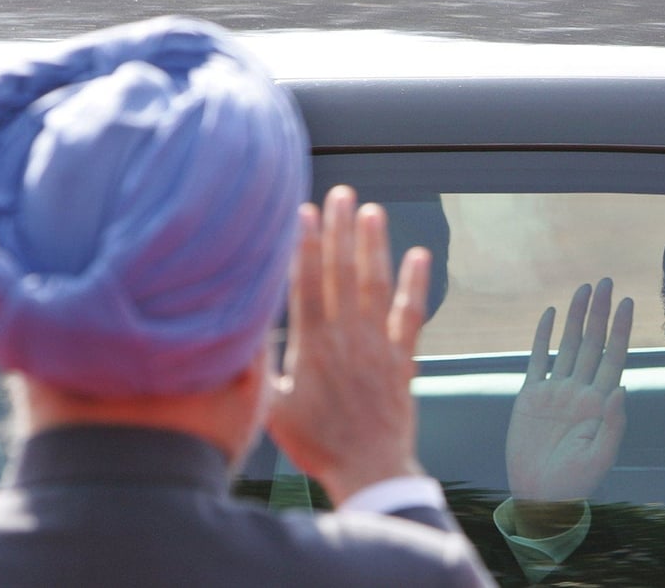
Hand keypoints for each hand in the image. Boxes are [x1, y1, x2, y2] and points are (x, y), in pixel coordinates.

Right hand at [267, 185, 431, 505]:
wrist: (369, 469)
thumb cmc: (318, 443)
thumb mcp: (275, 408)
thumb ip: (263, 367)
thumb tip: (244, 333)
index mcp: (312, 347)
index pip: (307, 284)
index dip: (306, 245)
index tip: (304, 212)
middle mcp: (347, 338)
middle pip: (342, 274)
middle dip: (340, 231)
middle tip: (340, 195)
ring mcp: (378, 345)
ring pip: (376, 285)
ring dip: (374, 246)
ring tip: (372, 211)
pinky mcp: (403, 358)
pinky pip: (411, 315)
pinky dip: (416, 285)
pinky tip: (419, 256)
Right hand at [506, 278, 632, 503]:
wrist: (539, 496)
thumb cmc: (574, 483)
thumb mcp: (600, 458)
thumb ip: (612, 424)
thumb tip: (621, 388)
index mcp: (599, 404)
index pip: (613, 357)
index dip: (619, 329)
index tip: (626, 303)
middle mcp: (579, 391)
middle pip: (592, 343)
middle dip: (599, 313)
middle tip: (606, 282)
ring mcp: (555, 391)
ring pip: (567, 345)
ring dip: (575, 317)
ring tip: (583, 290)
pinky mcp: (531, 397)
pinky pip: (538, 360)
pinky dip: (544, 337)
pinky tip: (550, 315)